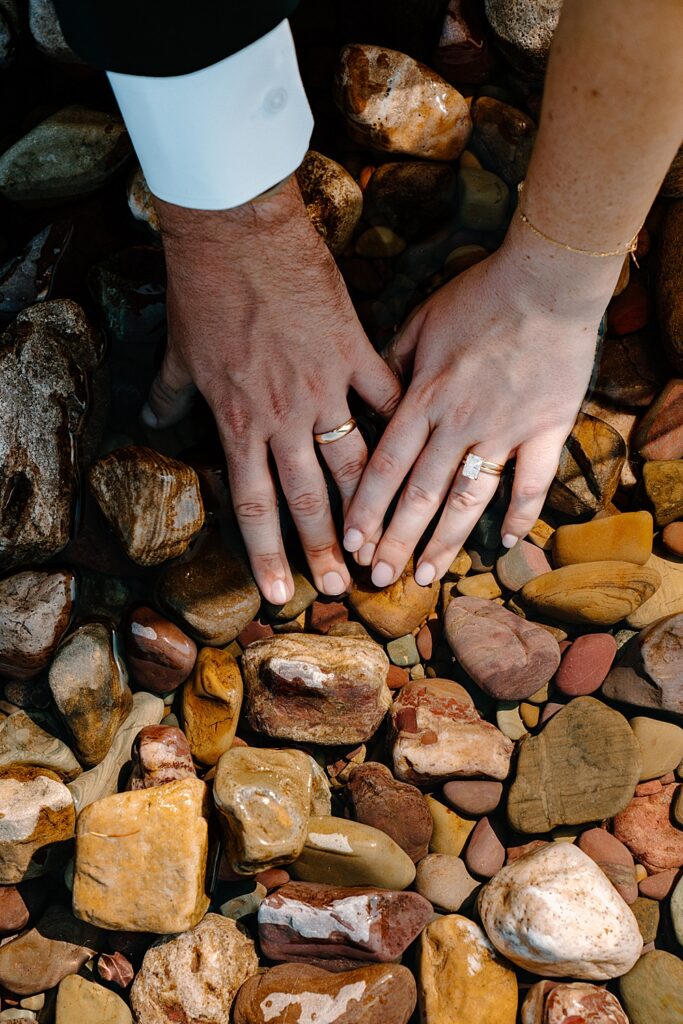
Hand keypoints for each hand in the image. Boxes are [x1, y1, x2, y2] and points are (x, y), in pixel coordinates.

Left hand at [145, 176, 400, 603]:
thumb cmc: (203, 292)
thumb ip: (170, 397)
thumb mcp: (179, 353)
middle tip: (343, 589)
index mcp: (239, 422)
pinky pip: (386, 395)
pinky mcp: (354, 350)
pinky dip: (402, 422)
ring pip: (354, 460)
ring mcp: (323, 386)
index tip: (279, 592)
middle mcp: (283, 417)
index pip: (252, 504)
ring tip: (387, 539)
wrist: (235, 233)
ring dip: (372, 505)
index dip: (266, 552)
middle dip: (324, 548)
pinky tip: (425, 448)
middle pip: (308, 497)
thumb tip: (151, 419)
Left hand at [343, 214, 623, 586]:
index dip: (367, 510)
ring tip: (428, 576)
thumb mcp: (421, 320)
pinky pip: (533, 484)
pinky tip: (505, 545)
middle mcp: (458, 423)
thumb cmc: (480, 295)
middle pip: (420, 494)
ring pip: (469, 500)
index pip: (385, 466)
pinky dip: (521, 517)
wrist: (548, 280)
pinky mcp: (546, 430)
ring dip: (445, 542)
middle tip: (379, 579)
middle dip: (396, 541)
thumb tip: (370, 391)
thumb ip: (392, 362)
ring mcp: (504, 430)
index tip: (352, 544)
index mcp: (424, 397)